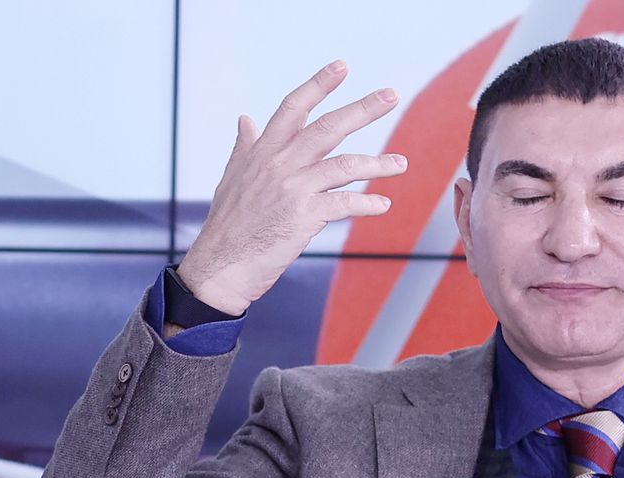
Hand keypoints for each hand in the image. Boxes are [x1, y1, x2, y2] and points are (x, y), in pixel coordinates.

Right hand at [177, 60, 407, 315]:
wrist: (221, 265)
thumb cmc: (229, 224)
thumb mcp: (232, 177)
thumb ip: (245, 147)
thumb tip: (245, 118)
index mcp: (262, 151)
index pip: (293, 108)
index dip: (318, 85)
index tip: (342, 66)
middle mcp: (278, 163)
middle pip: (327, 127)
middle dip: (362, 109)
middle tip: (391, 95)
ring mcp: (292, 188)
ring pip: (344, 165)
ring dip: (378, 163)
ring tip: (402, 164)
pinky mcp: (303, 215)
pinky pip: (344, 203)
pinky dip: (366, 204)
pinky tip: (383, 205)